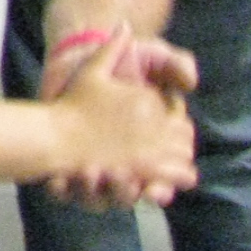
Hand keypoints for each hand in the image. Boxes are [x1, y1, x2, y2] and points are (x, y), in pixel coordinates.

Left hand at [43, 25, 197, 208]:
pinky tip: (57, 181)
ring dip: (93, 192)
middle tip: (117, 177)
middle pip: (130, 194)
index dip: (160, 188)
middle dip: (125, 193)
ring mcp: (96, 164)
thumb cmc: (123, 61)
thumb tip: (192, 84)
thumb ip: (175, 65)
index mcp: (152, 148)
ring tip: (88, 172)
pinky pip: (66, 190)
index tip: (152, 188)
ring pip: (99, 197)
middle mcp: (126, 162)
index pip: (163, 180)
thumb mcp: (152, 56)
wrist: (79, 53)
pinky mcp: (67, 162)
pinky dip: (62, 190)